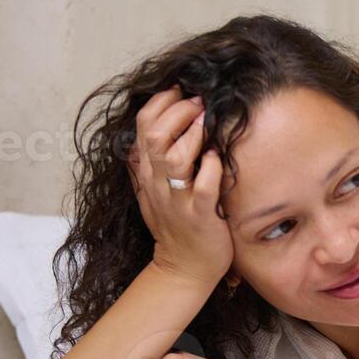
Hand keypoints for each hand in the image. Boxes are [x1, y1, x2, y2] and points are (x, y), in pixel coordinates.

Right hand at [128, 86, 233, 286]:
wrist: (184, 267)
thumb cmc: (177, 225)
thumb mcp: (154, 189)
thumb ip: (151, 160)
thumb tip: (154, 126)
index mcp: (147, 171)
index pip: (143, 125)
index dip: (161, 102)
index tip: (181, 91)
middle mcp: (157, 183)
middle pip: (156, 135)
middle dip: (178, 111)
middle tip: (199, 103)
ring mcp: (177, 199)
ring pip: (174, 158)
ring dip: (192, 135)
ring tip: (207, 121)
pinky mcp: (199, 216)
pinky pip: (202, 187)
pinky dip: (209, 168)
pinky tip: (216, 158)